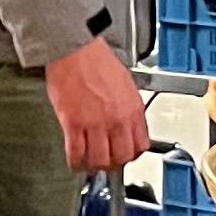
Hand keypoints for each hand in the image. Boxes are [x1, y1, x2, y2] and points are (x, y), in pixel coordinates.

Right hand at [44, 38, 153, 174]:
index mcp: (133, 109)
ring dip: (94, 165)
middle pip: (121, 158)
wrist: (75, 49)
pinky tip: (74, 161)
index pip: (141, 146)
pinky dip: (76, 162)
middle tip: (105, 162)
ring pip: (99, 160)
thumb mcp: (125, 84)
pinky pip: (76, 153)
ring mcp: (96, 124)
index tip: (124, 155)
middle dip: (113, 164)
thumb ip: (127, 108)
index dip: (132, 155)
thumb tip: (126, 125)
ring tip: (88, 163)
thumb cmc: (96, 60)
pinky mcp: (74, 124)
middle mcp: (117, 119)